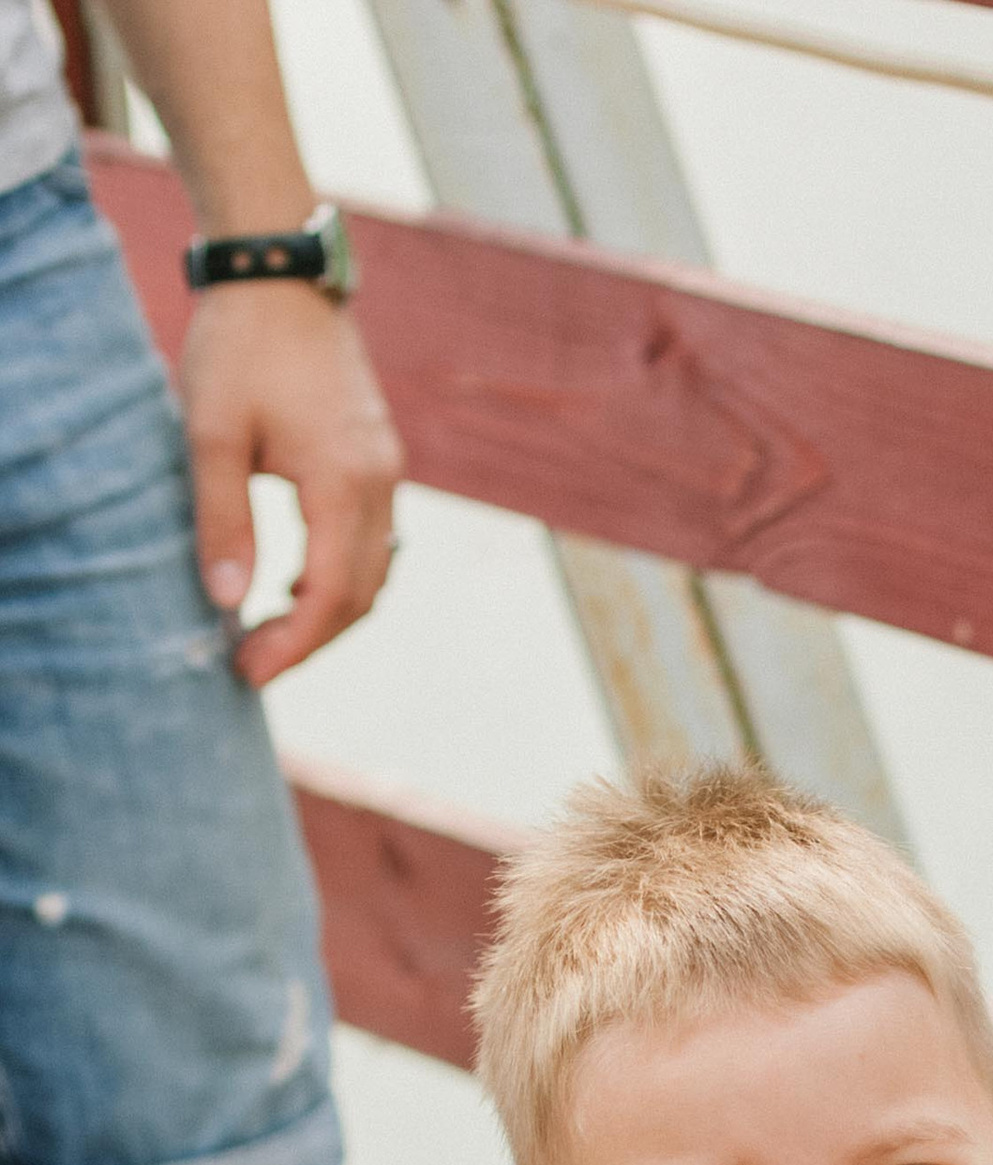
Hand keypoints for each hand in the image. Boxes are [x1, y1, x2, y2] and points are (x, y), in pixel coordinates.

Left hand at [180, 279, 402, 685]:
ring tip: (270, 628)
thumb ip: (222, 521)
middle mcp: (381, 483)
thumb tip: (228, 602)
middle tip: (253, 661)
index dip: (292, 646)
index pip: (327, 594)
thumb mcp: (212, 432)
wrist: (279, 274)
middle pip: (360, 597)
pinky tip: (295, 580)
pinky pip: (375, 542)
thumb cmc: (239, 345)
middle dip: (309, 641)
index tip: (248, 670)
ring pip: (375, 574)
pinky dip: (341, 576)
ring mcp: (388, 471)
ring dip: (328, 613)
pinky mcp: (380, 460)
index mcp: (343, 482)